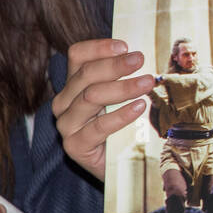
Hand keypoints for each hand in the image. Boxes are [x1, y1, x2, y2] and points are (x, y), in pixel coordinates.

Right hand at [51, 39, 156, 181]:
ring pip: (90, 97)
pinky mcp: (74, 146)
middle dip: (115, 65)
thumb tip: (144, 56)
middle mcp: (64, 102)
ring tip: (148, 82)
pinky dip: (120, 115)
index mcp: (74, 84)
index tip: (125, 45)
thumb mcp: (121, 98)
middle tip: (141, 59)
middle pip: (85, 75)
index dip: (99, 47)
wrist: (117, 167)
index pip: (77, 56)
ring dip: (122, 88)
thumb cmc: (122, 128)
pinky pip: (97, 127)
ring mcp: (66, 125)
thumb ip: (125, 78)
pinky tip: (140, 108)